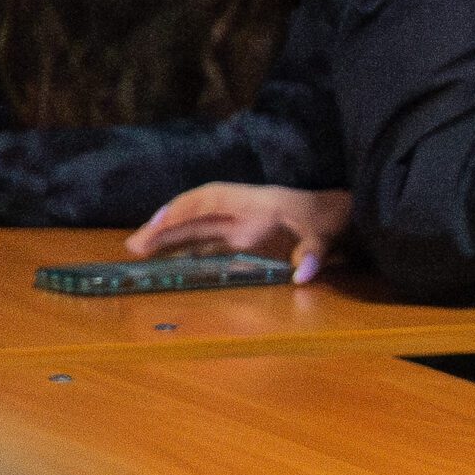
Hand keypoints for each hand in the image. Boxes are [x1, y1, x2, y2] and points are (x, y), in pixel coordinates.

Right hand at [125, 185, 351, 283]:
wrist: (341, 214)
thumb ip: (315, 252)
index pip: (211, 199)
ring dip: (168, 236)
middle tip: (133, 246)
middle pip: (195, 214)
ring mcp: (240, 223)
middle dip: (164, 225)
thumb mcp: (327, 233)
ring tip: (137, 251)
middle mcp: (241, 210)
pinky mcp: (243, 237)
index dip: (183, 208)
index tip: (159, 222)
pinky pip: (207, 239)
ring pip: (196, 226)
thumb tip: (302, 276)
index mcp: (256, 202)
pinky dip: (185, 246)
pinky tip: (167, 259)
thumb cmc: (330, 219)